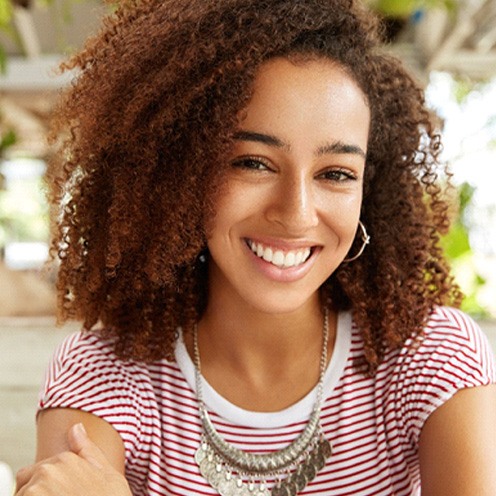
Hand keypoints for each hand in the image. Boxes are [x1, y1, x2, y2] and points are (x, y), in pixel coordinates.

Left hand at [15, 423, 131, 495]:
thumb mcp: (107, 474)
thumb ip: (87, 450)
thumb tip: (75, 428)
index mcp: (65, 459)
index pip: (38, 473)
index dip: (49, 489)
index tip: (66, 494)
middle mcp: (47, 471)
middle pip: (25, 486)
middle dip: (37, 494)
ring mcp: (35, 491)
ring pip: (22, 495)